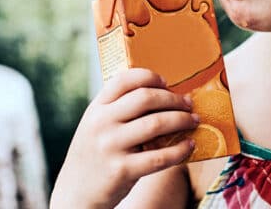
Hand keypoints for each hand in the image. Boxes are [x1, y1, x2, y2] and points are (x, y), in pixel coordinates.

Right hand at [50, 69, 197, 208]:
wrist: (76, 194)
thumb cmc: (96, 154)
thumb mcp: (97, 126)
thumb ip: (119, 110)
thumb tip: (163, 94)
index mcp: (96, 109)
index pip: (123, 80)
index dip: (149, 77)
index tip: (166, 82)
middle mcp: (101, 123)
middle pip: (145, 98)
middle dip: (173, 99)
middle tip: (188, 104)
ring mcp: (110, 146)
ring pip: (156, 124)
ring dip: (181, 120)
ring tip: (193, 121)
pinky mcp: (122, 170)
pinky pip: (159, 156)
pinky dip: (180, 150)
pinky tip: (189, 146)